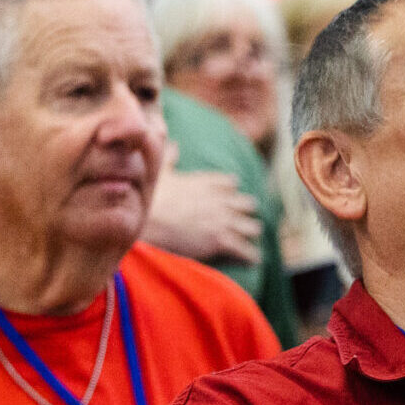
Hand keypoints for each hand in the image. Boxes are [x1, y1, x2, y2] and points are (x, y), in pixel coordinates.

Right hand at [143, 156, 261, 265]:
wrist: (150, 223)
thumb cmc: (151, 199)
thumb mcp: (160, 173)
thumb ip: (169, 158)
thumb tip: (172, 144)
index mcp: (206, 183)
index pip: (230, 183)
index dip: (230, 191)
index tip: (230, 195)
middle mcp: (220, 200)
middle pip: (246, 204)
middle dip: (246, 211)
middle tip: (245, 219)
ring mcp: (223, 221)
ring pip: (251, 226)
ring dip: (251, 232)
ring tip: (252, 237)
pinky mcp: (222, 241)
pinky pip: (245, 250)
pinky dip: (250, 255)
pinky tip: (254, 259)